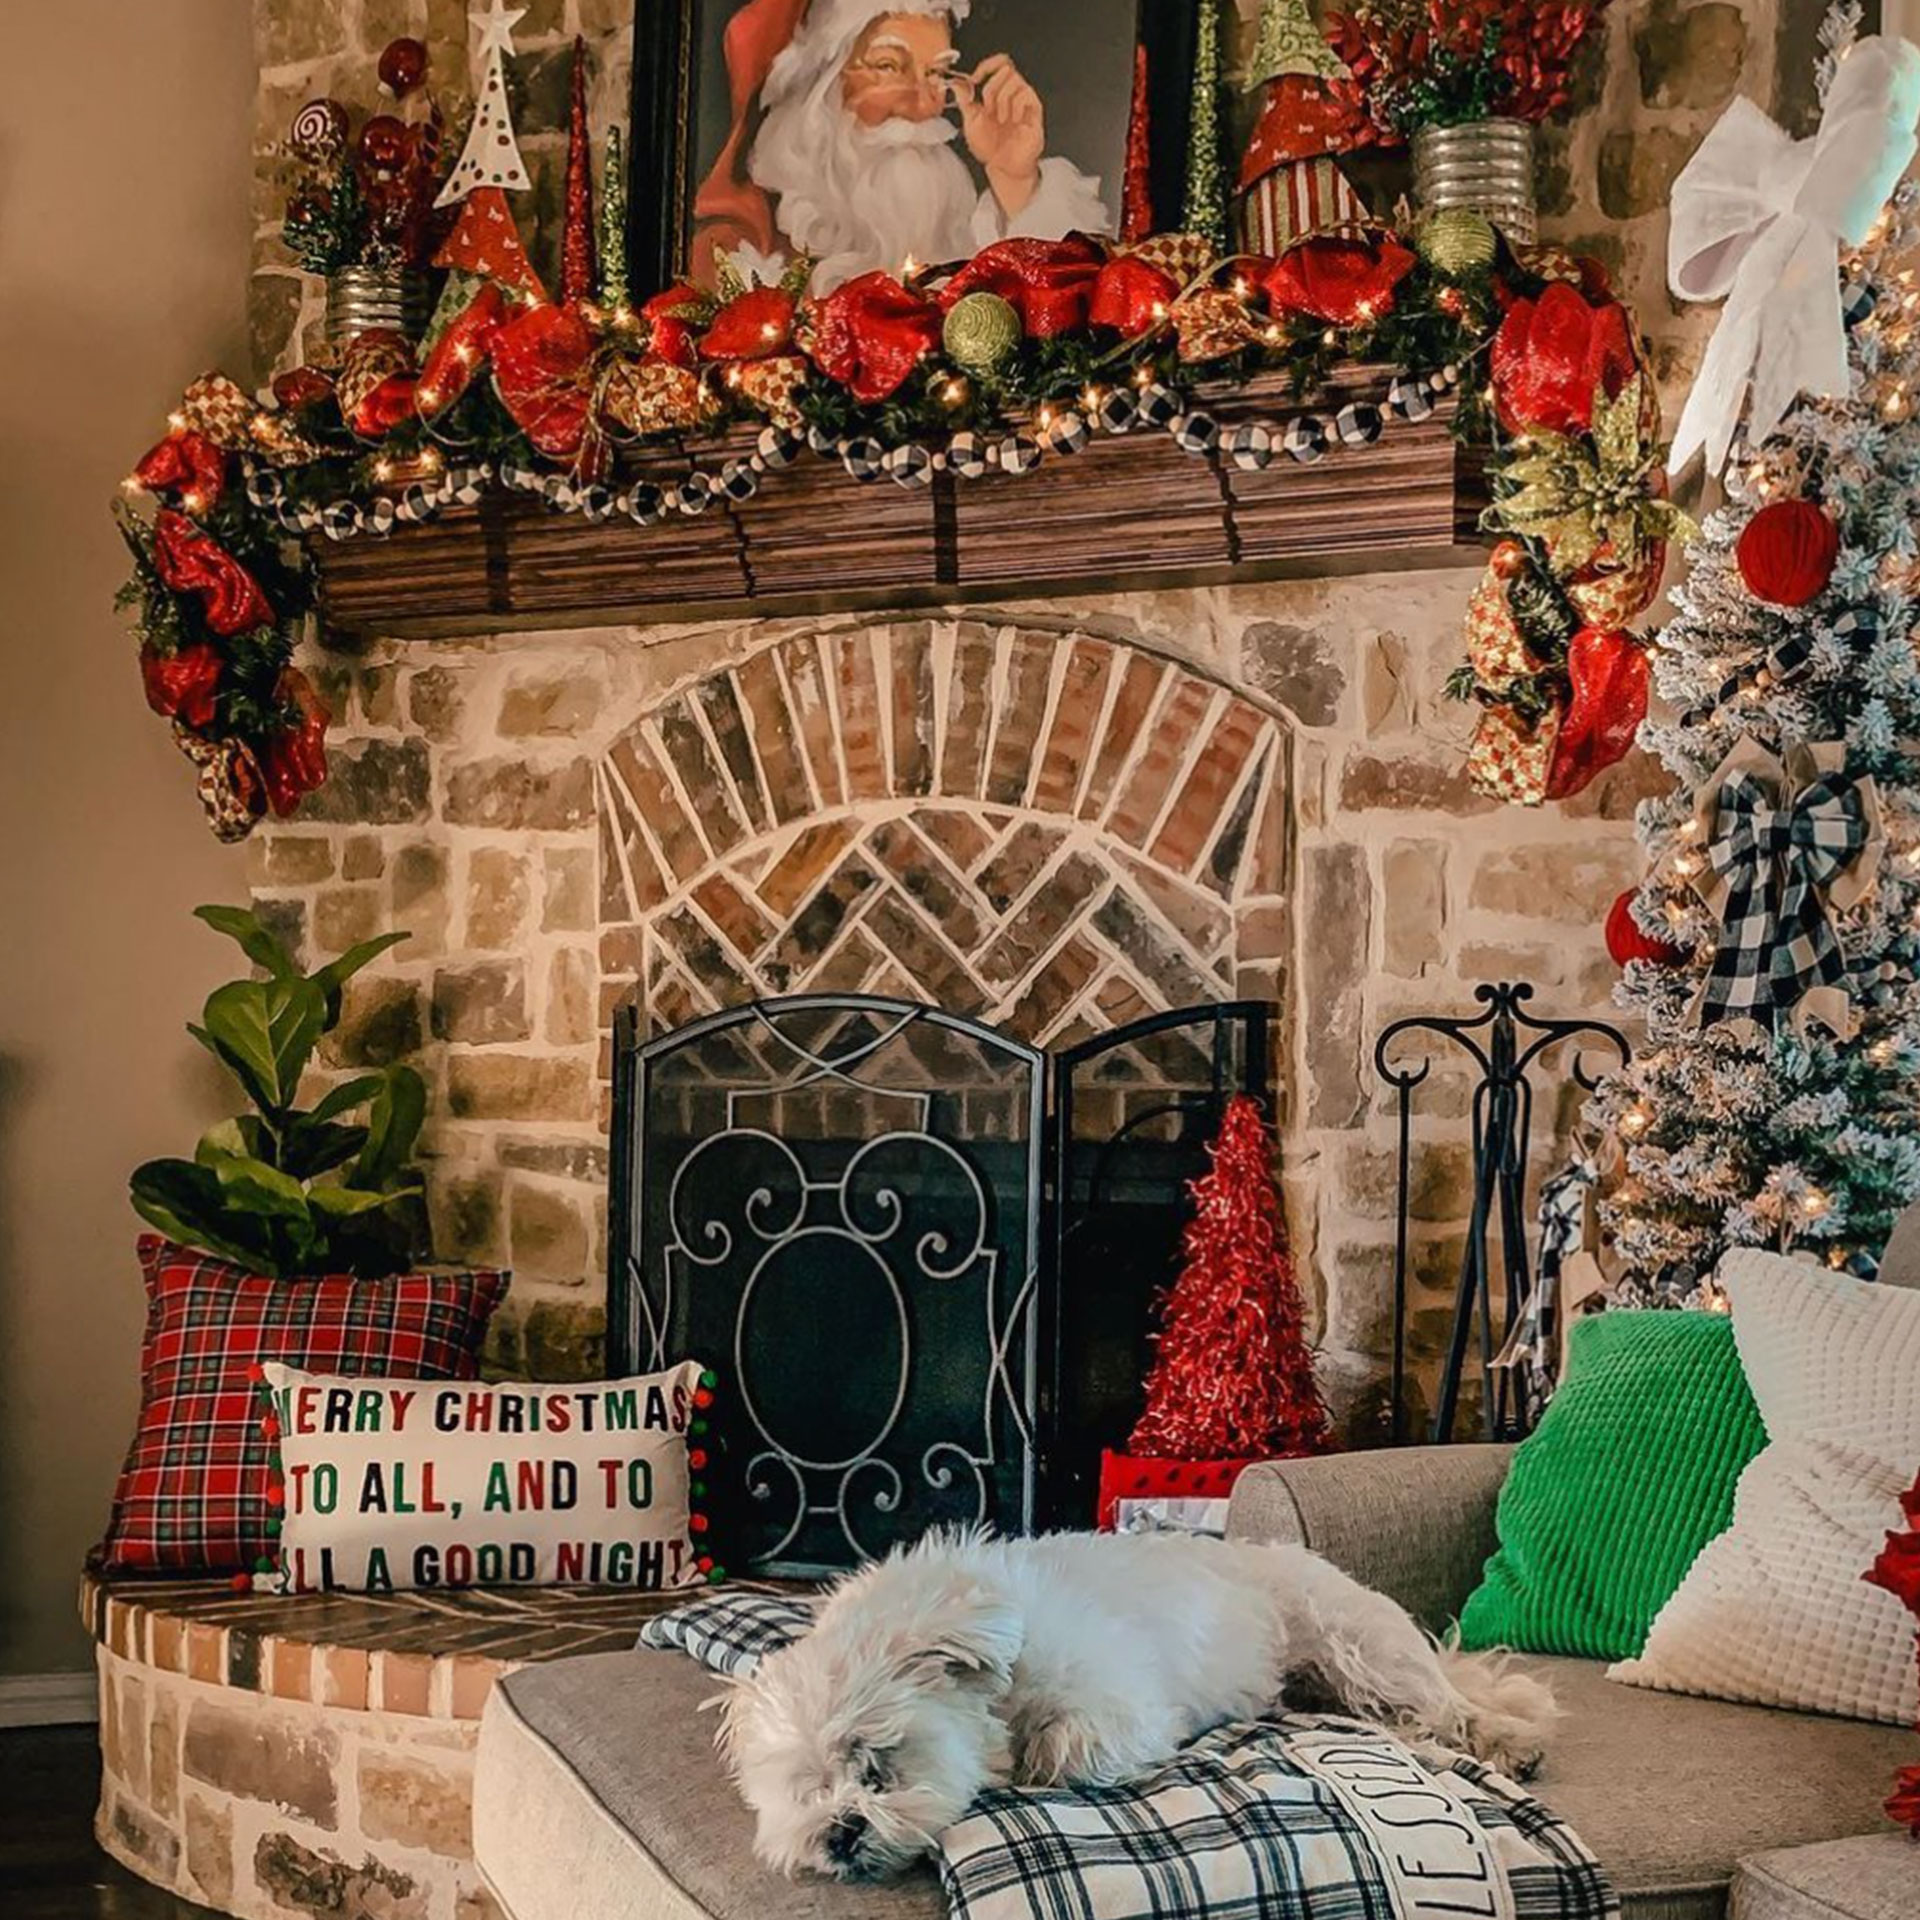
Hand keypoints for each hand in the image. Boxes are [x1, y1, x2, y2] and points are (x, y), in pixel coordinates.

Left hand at [957, 53, 1044, 217]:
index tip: (974, 79)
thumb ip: (964, 100)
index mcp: (998, 92)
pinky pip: (1026, 94)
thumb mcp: (970, 121)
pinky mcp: (1035, 111)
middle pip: (1006, 67)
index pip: (998, 63)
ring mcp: (1025, 101)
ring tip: (1001, 119)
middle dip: (992, 87)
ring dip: (1002, 99)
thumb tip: (956, 83)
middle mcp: (1012, 93)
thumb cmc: (991, 148)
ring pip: (1015, 79)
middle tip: (988, 109)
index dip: (986, 66)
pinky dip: (1016, 106)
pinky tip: (1013, 119)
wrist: (1003, 168)